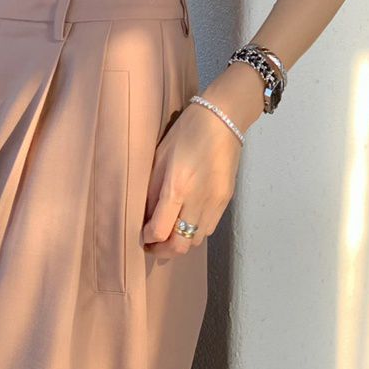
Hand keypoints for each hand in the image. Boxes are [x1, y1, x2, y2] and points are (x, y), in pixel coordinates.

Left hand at [141, 98, 243, 263]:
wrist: (223, 118)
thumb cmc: (186, 132)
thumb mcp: (160, 156)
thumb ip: (153, 190)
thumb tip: (146, 217)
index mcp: (177, 187)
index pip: (160, 231)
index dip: (148, 239)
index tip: (142, 236)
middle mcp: (198, 200)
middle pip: (181, 245)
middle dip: (164, 251)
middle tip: (153, 246)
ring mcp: (216, 202)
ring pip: (197, 241)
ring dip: (181, 242)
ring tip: (169, 234)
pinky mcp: (226, 200)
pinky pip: (209, 228)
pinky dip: (195, 231)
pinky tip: (186, 220)